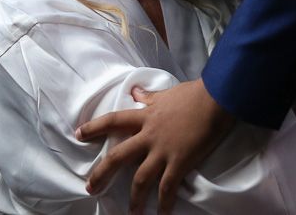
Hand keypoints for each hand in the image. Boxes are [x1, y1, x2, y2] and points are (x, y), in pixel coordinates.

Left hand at [76, 78, 232, 213]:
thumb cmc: (193, 94)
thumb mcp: (167, 94)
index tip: (79, 134)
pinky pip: (168, 188)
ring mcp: (163, 151)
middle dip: (102, 174)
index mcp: (146, 116)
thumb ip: (149, 97)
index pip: (114, 120)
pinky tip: (162, 214)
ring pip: (140, 179)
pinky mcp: (180, 162)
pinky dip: (165, 203)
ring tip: (131, 211)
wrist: (216, 98)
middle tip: (90, 188)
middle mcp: (149, 136)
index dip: (95, 127)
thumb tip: (135, 92)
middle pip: (118, 157)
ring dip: (134, 198)